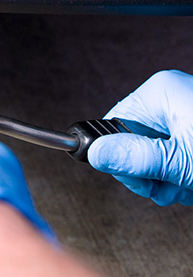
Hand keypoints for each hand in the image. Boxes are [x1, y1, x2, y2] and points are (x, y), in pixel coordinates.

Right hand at [88, 70, 192, 205]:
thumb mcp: (179, 161)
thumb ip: (134, 159)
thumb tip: (93, 153)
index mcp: (159, 92)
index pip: (111, 127)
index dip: (120, 159)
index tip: (140, 178)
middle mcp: (169, 98)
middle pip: (132, 143)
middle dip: (149, 173)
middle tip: (171, 184)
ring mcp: (183, 112)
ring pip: (153, 152)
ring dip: (167, 178)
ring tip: (188, 184)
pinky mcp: (192, 127)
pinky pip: (172, 152)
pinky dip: (182, 172)